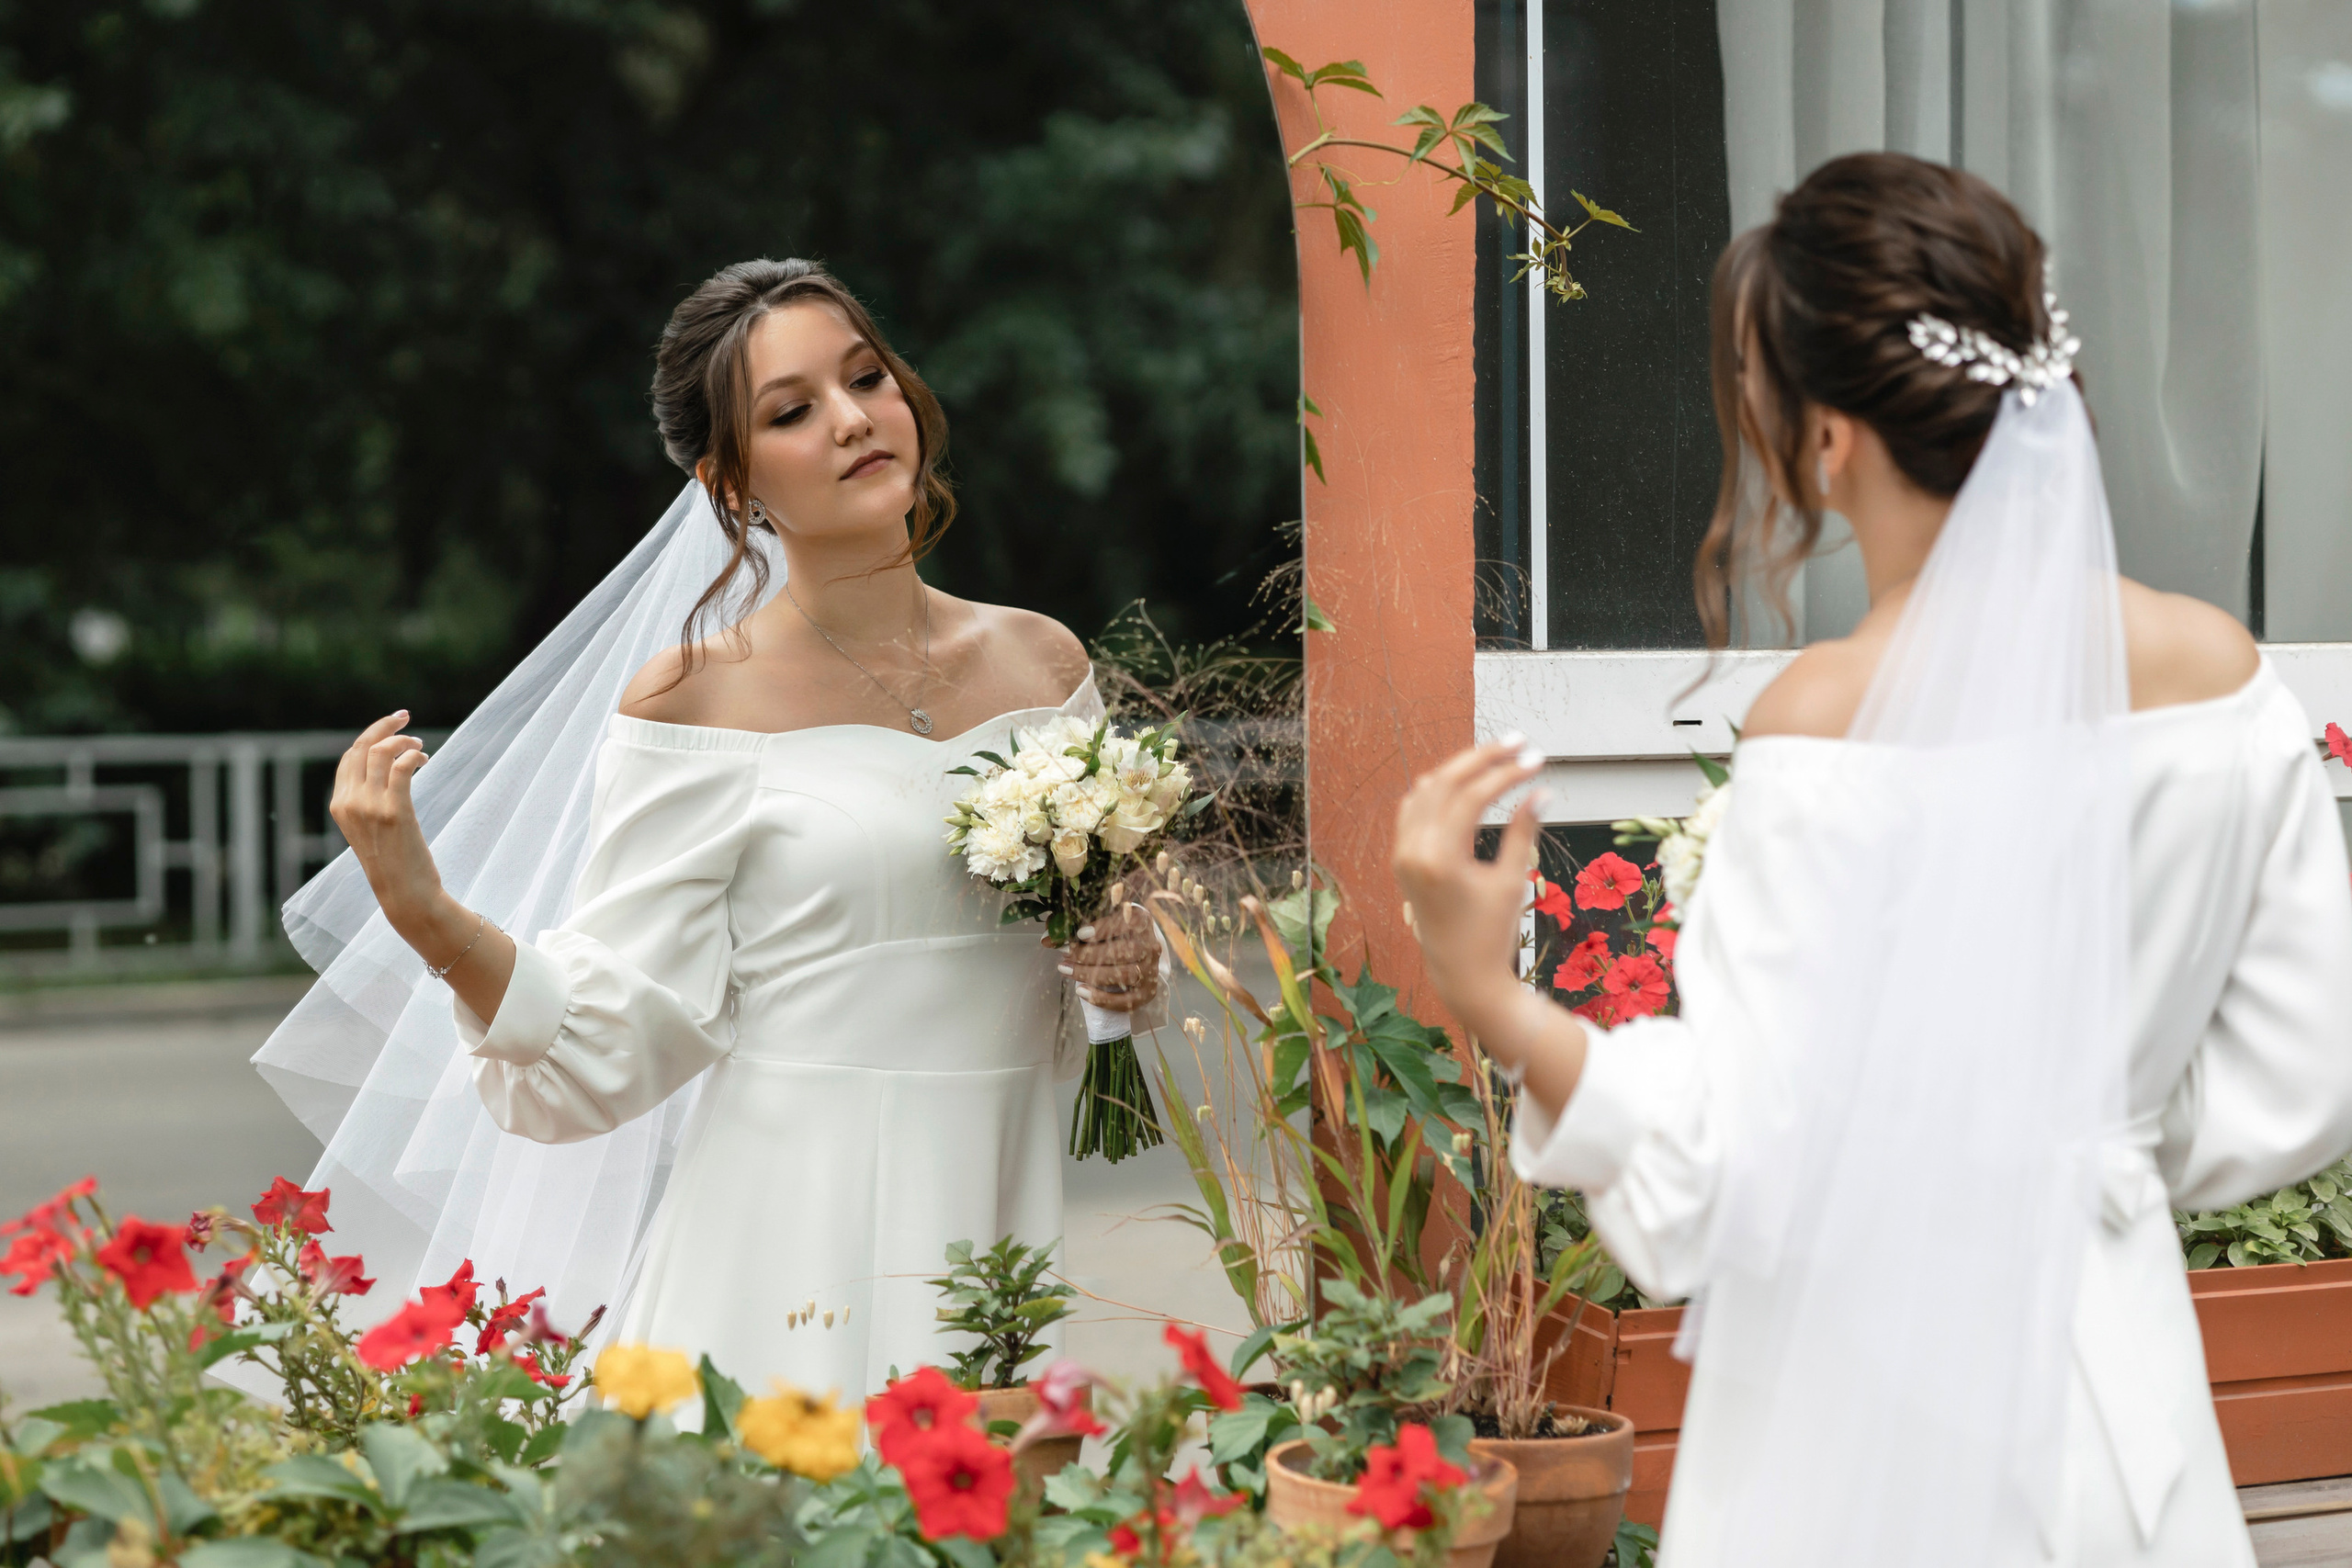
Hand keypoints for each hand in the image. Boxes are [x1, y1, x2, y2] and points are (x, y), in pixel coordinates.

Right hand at [330, 712, 442, 923]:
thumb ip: (368, 801)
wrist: (405, 893)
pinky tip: (424, 759)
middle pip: (361, 748)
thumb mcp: (369, 828)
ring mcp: (370, 807)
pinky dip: (413, 755)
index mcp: (339, 806)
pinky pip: (401, 767)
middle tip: (405, 718)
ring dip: (404, 742)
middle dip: (383, 726)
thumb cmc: (393, 862)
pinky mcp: (395, 811)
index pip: (348, 758)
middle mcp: (349, 803)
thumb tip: (387, 769)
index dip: (369, 736)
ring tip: (420, 747)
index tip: (391, 725)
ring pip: (381, 753)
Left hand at [1057, 903, 1160, 1012]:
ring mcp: (1151, 971)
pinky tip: (1081, 991)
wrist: (1133, 960)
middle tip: (1065, 954)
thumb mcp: (1097, 924)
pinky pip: (1128, 1000)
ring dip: (1092, 974)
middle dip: (1090, 954)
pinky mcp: (1147, 993)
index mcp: (1142, 920)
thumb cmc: (1110, 937)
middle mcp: (1152, 945)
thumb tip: (1047, 936)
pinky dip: (1103, 999)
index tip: (1080, 933)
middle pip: (1124, 950)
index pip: (1127, 922)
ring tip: (1066, 970)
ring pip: (1125, 974)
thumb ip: (1075, 925)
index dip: (1104, 928)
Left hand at [1391, 736, 1546, 1040]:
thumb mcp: (1511, 880)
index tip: (1536, 759)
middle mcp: (1413, 851)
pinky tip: (1466, 782)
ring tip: (1497, 757)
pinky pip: (1414, 808)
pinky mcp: (1402, 858)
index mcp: (1440, 859)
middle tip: (1518, 742)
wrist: (1461, 972)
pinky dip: (1438, 789)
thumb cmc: (1492, 931)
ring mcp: (1403, 853)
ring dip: (1459, 769)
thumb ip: (1522, 831)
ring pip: (1426, 790)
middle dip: (1483, 758)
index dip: (1505, 773)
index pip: (1470, 796)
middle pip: (1444, 782)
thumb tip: (1542, 790)